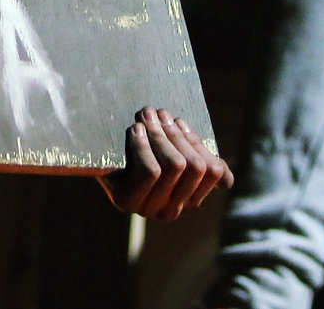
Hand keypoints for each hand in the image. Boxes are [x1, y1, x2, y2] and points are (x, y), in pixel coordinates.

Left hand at [96, 107, 232, 220]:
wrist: (95, 152)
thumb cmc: (142, 149)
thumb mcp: (175, 152)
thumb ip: (200, 163)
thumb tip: (228, 182)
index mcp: (188, 200)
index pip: (213, 171)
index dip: (197, 142)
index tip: (180, 122)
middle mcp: (172, 212)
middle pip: (193, 166)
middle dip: (177, 134)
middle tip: (160, 112)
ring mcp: (149, 209)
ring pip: (173, 166)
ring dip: (160, 134)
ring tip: (147, 115)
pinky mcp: (128, 202)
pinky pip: (149, 170)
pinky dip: (143, 145)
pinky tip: (135, 129)